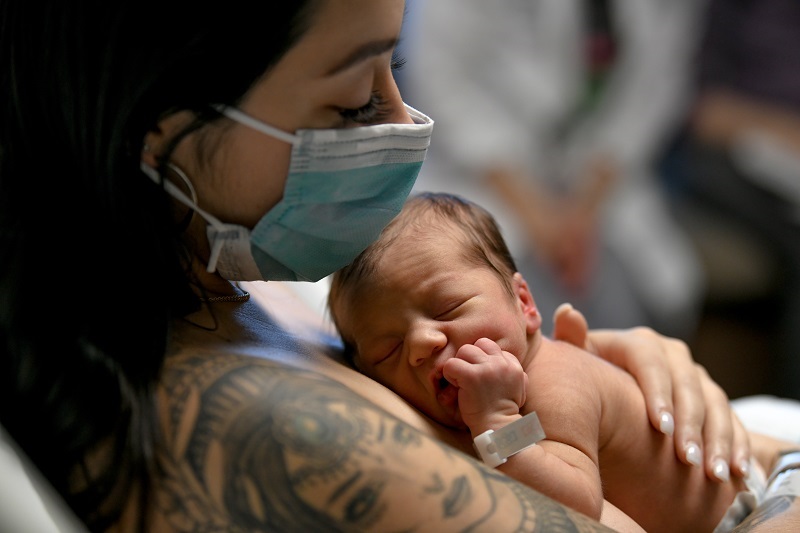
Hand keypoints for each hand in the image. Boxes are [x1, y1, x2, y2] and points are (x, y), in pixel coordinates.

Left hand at [442, 338, 527, 434]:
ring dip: (460, 365)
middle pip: (479, 344)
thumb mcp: (518, 387)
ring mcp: (487, 368)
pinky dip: (449, 374)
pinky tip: (455, 387)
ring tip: (461, 382)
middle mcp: (502, 363)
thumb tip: (503, 356)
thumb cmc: (502, 411)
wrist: (497, 429)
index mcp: (514, 365)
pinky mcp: (472, 376)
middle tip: (468, 375)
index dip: (483, 361)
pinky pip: (451, 363)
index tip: (481, 378)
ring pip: (465, 350)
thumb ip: (512, 370)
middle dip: (471, 358)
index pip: (493, 348)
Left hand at [552, 303, 750, 481]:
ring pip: (714, 405)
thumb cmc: (587, 377)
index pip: (652, 361)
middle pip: (688, 385)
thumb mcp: (578, 360)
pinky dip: (736, 446)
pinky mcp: (714, 399)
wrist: (613, 390)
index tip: (661, 427)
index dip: (659, 393)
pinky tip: (736, 472)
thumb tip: (567, 311)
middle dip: (690, 424)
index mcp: (638, 344)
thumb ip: (571, 340)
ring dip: (716, 440)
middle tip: (687, 459)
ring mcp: (696, 377)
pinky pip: (733, 421)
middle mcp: (672, 356)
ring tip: (712, 473)